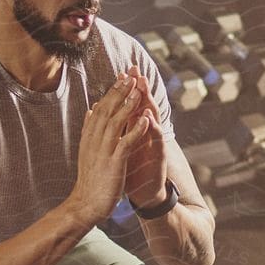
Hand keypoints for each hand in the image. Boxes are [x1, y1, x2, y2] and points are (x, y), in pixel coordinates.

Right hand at [68, 71, 151, 225]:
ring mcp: (103, 151)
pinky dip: (136, 130)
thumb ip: (90, 129)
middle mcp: (94, 140)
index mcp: (89, 136)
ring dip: (128, 105)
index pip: (101, 108)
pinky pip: (126, 143)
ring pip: (116, 122)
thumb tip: (91, 110)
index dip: (111, 91)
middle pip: (107, 110)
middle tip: (130, 75)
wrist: (86, 204)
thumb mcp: (87, 149)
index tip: (121, 77)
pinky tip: (145, 120)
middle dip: (119, 92)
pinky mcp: (114, 163)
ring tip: (138, 90)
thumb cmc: (90, 178)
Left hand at [122, 66, 169, 206]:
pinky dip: (153, 129)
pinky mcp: (159, 157)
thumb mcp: (120, 146)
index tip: (122, 72)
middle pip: (144, 106)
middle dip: (140, 89)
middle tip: (136, 71)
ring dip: (148, 102)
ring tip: (143, 87)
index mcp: (135, 131)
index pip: (132, 106)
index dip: (127, 90)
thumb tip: (104, 112)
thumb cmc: (132, 169)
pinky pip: (156, 141)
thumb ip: (116, 129)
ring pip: (153, 119)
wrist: (144, 194)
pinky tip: (149, 118)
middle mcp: (147, 134)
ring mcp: (154, 144)